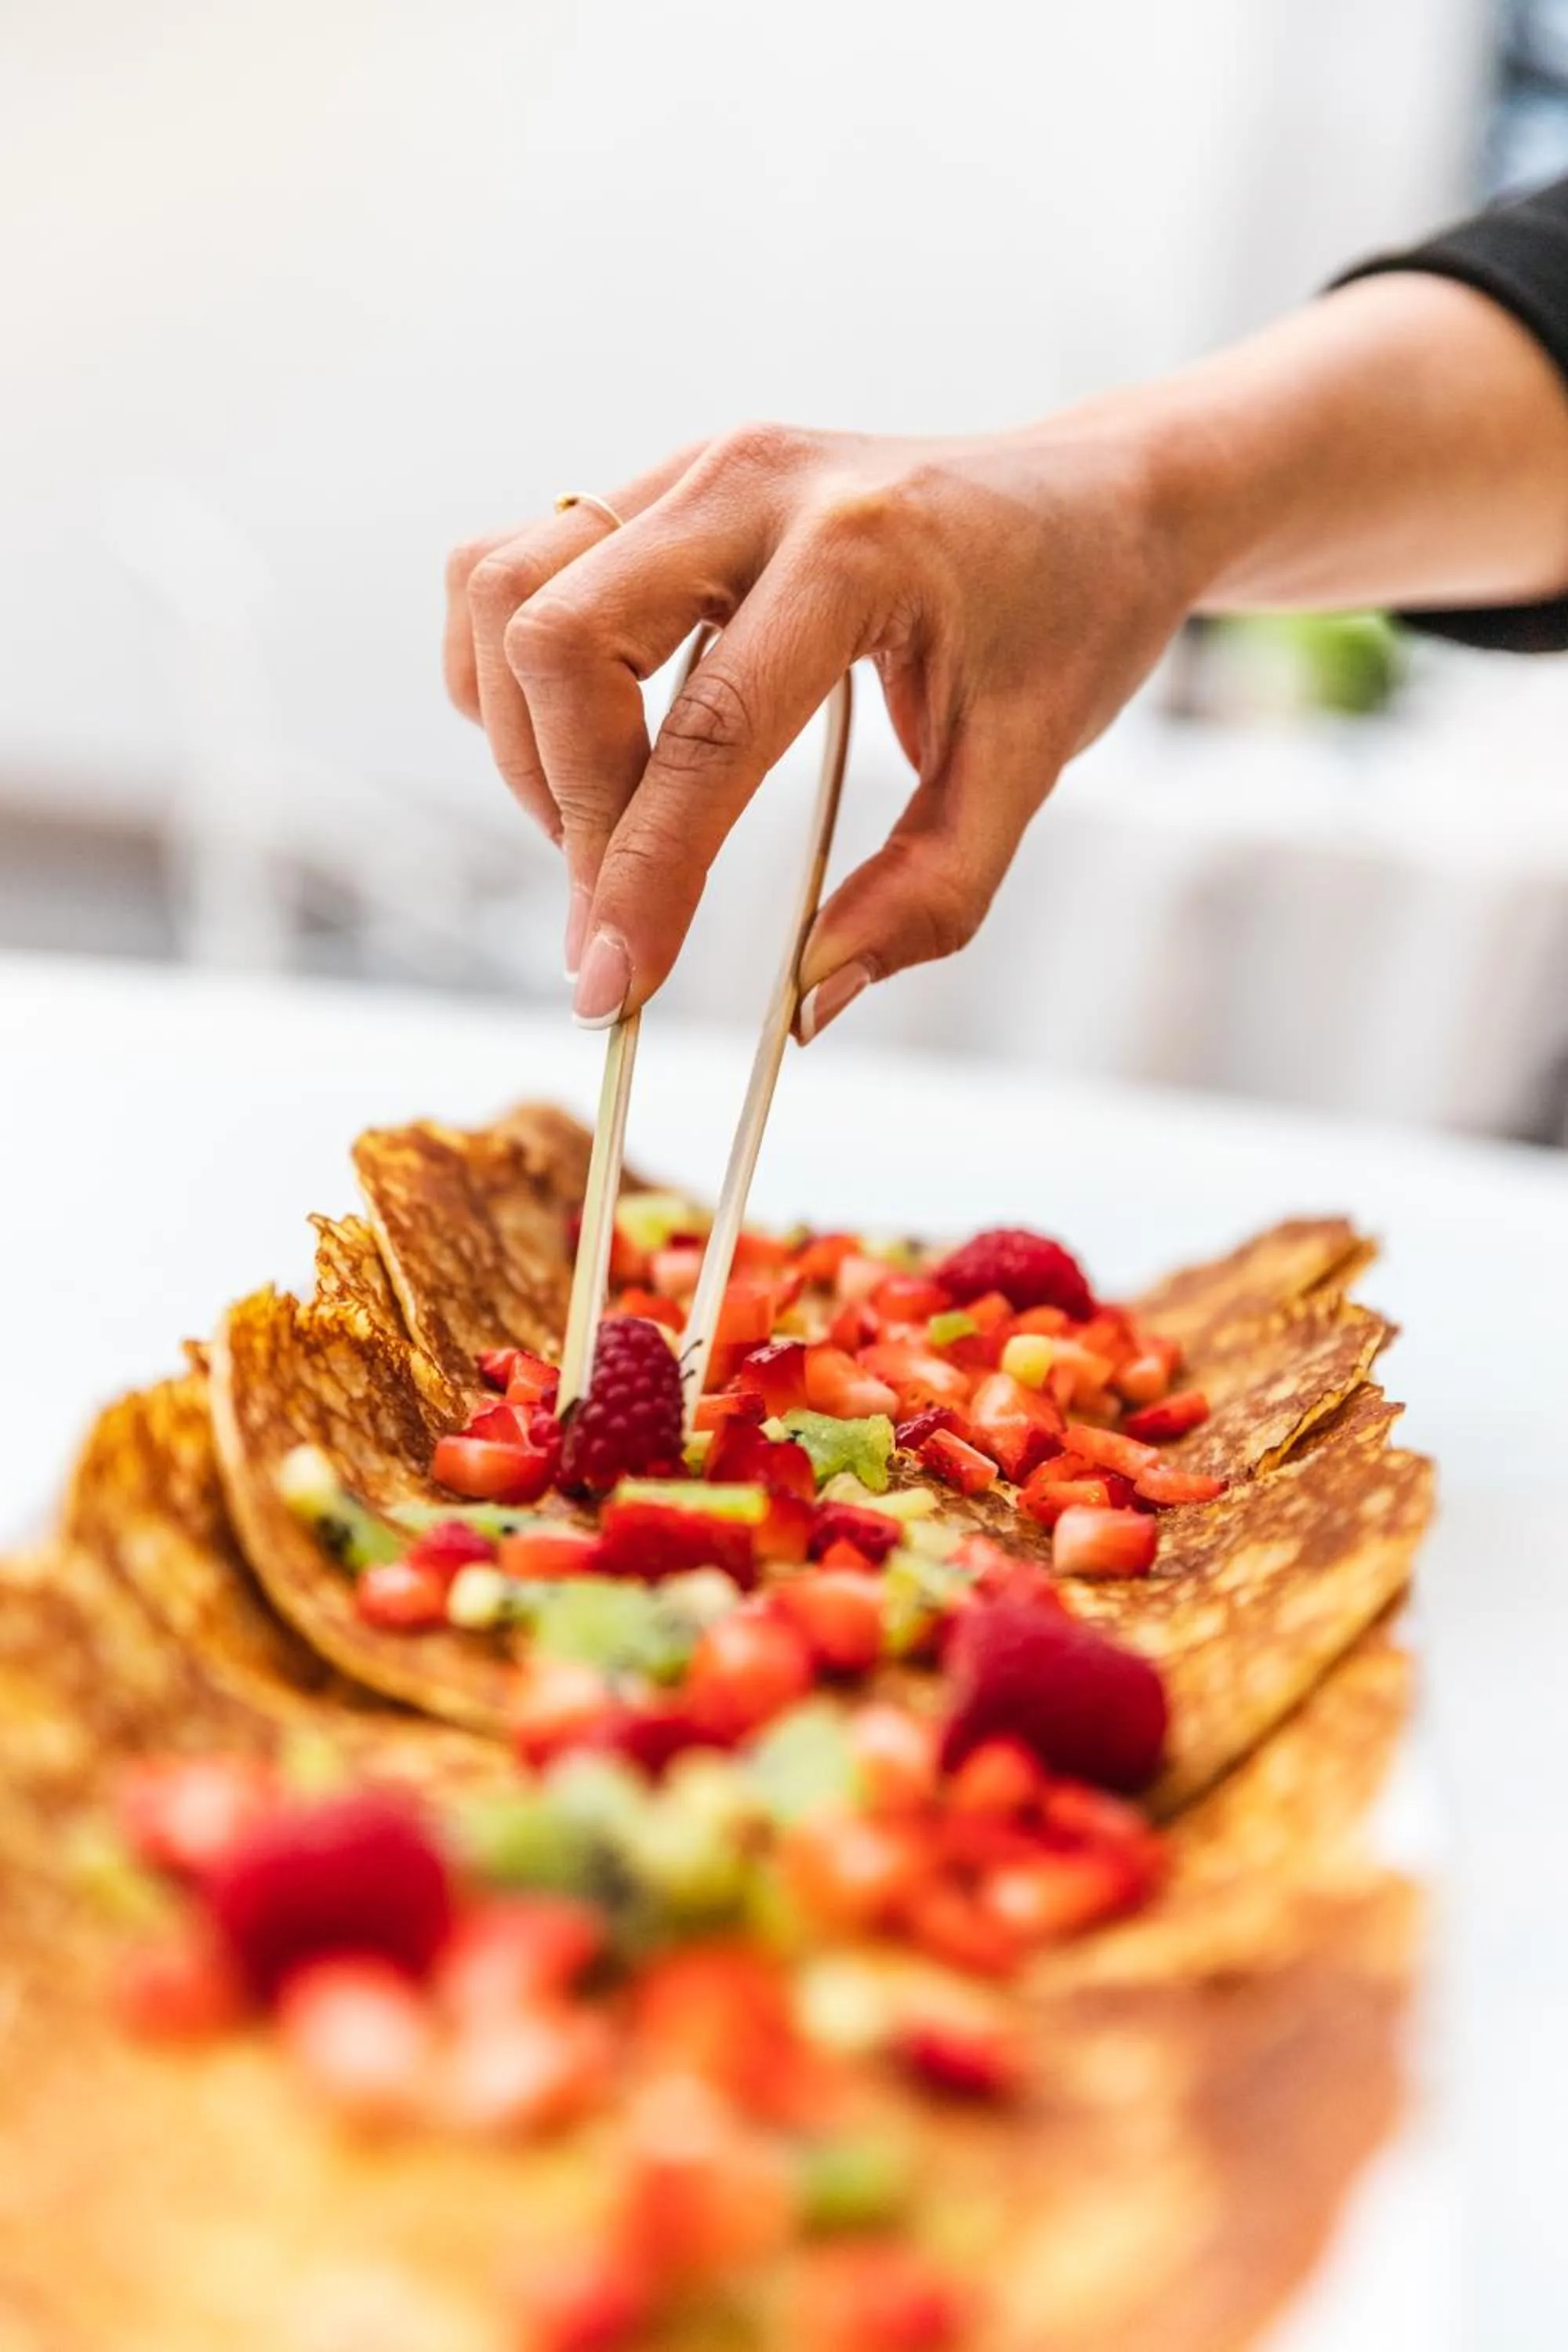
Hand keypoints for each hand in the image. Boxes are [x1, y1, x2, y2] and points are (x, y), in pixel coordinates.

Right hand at [444, 409, 1204, 1035]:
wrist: (1096, 496)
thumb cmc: (1073, 617)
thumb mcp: (1029, 774)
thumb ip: (925, 902)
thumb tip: (808, 1002)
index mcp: (861, 549)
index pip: (706, 732)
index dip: (642, 876)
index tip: (612, 988)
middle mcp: (753, 484)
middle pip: (558, 638)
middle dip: (567, 806)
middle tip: (617, 909)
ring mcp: (695, 467)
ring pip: (508, 589)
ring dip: (523, 738)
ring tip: (603, 830)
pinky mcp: (661, 482)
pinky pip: (514, 563)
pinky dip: (511, 672)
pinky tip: (580, 746)